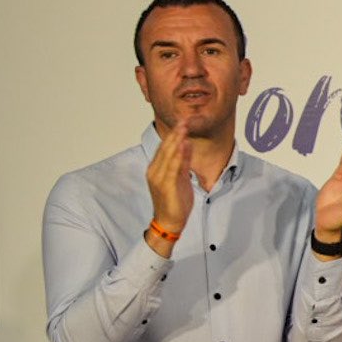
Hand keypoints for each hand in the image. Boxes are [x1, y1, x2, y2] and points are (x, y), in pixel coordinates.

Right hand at [146, 119, 193, 233]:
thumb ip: (182, 163)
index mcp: (156, 169)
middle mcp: (154, 171)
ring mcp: (159, 177)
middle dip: (175, 133)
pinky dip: (179, 154)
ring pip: (168, 154)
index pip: (164, 148)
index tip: (182, 122)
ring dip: (177, 139)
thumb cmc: (175, 202)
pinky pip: (173, 166)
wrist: (169, 222)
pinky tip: (184, 144)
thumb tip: (186, 147)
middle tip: (184, 119)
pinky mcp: (166, 184)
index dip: (173, 134)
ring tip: (184, 127)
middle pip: (165, 148)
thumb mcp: (180, 179)